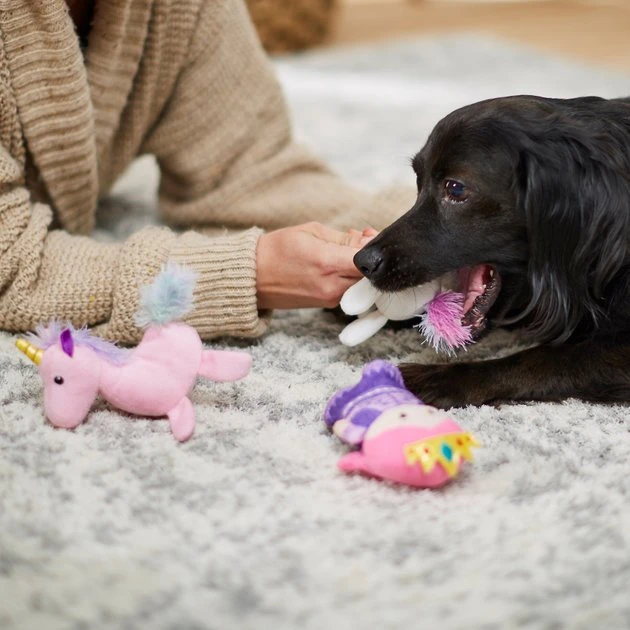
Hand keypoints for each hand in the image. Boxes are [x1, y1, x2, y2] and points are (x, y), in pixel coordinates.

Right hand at [256, 222, 377, 309]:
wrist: (252, 278)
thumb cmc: (277, 250)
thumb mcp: (311, 232)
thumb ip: (345, 238)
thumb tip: (369, 240)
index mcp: (327, 263)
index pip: (368, 260)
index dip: (375, 247)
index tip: (371, 236)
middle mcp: (331, 286)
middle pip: (370, 274)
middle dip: (370, 257)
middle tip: (362, 239)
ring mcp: (330, 298)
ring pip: (361, 283)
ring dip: (361, 267)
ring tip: (345, 249)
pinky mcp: (327, 304)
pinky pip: (349, 290)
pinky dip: (350, 276)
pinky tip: (339, 263)